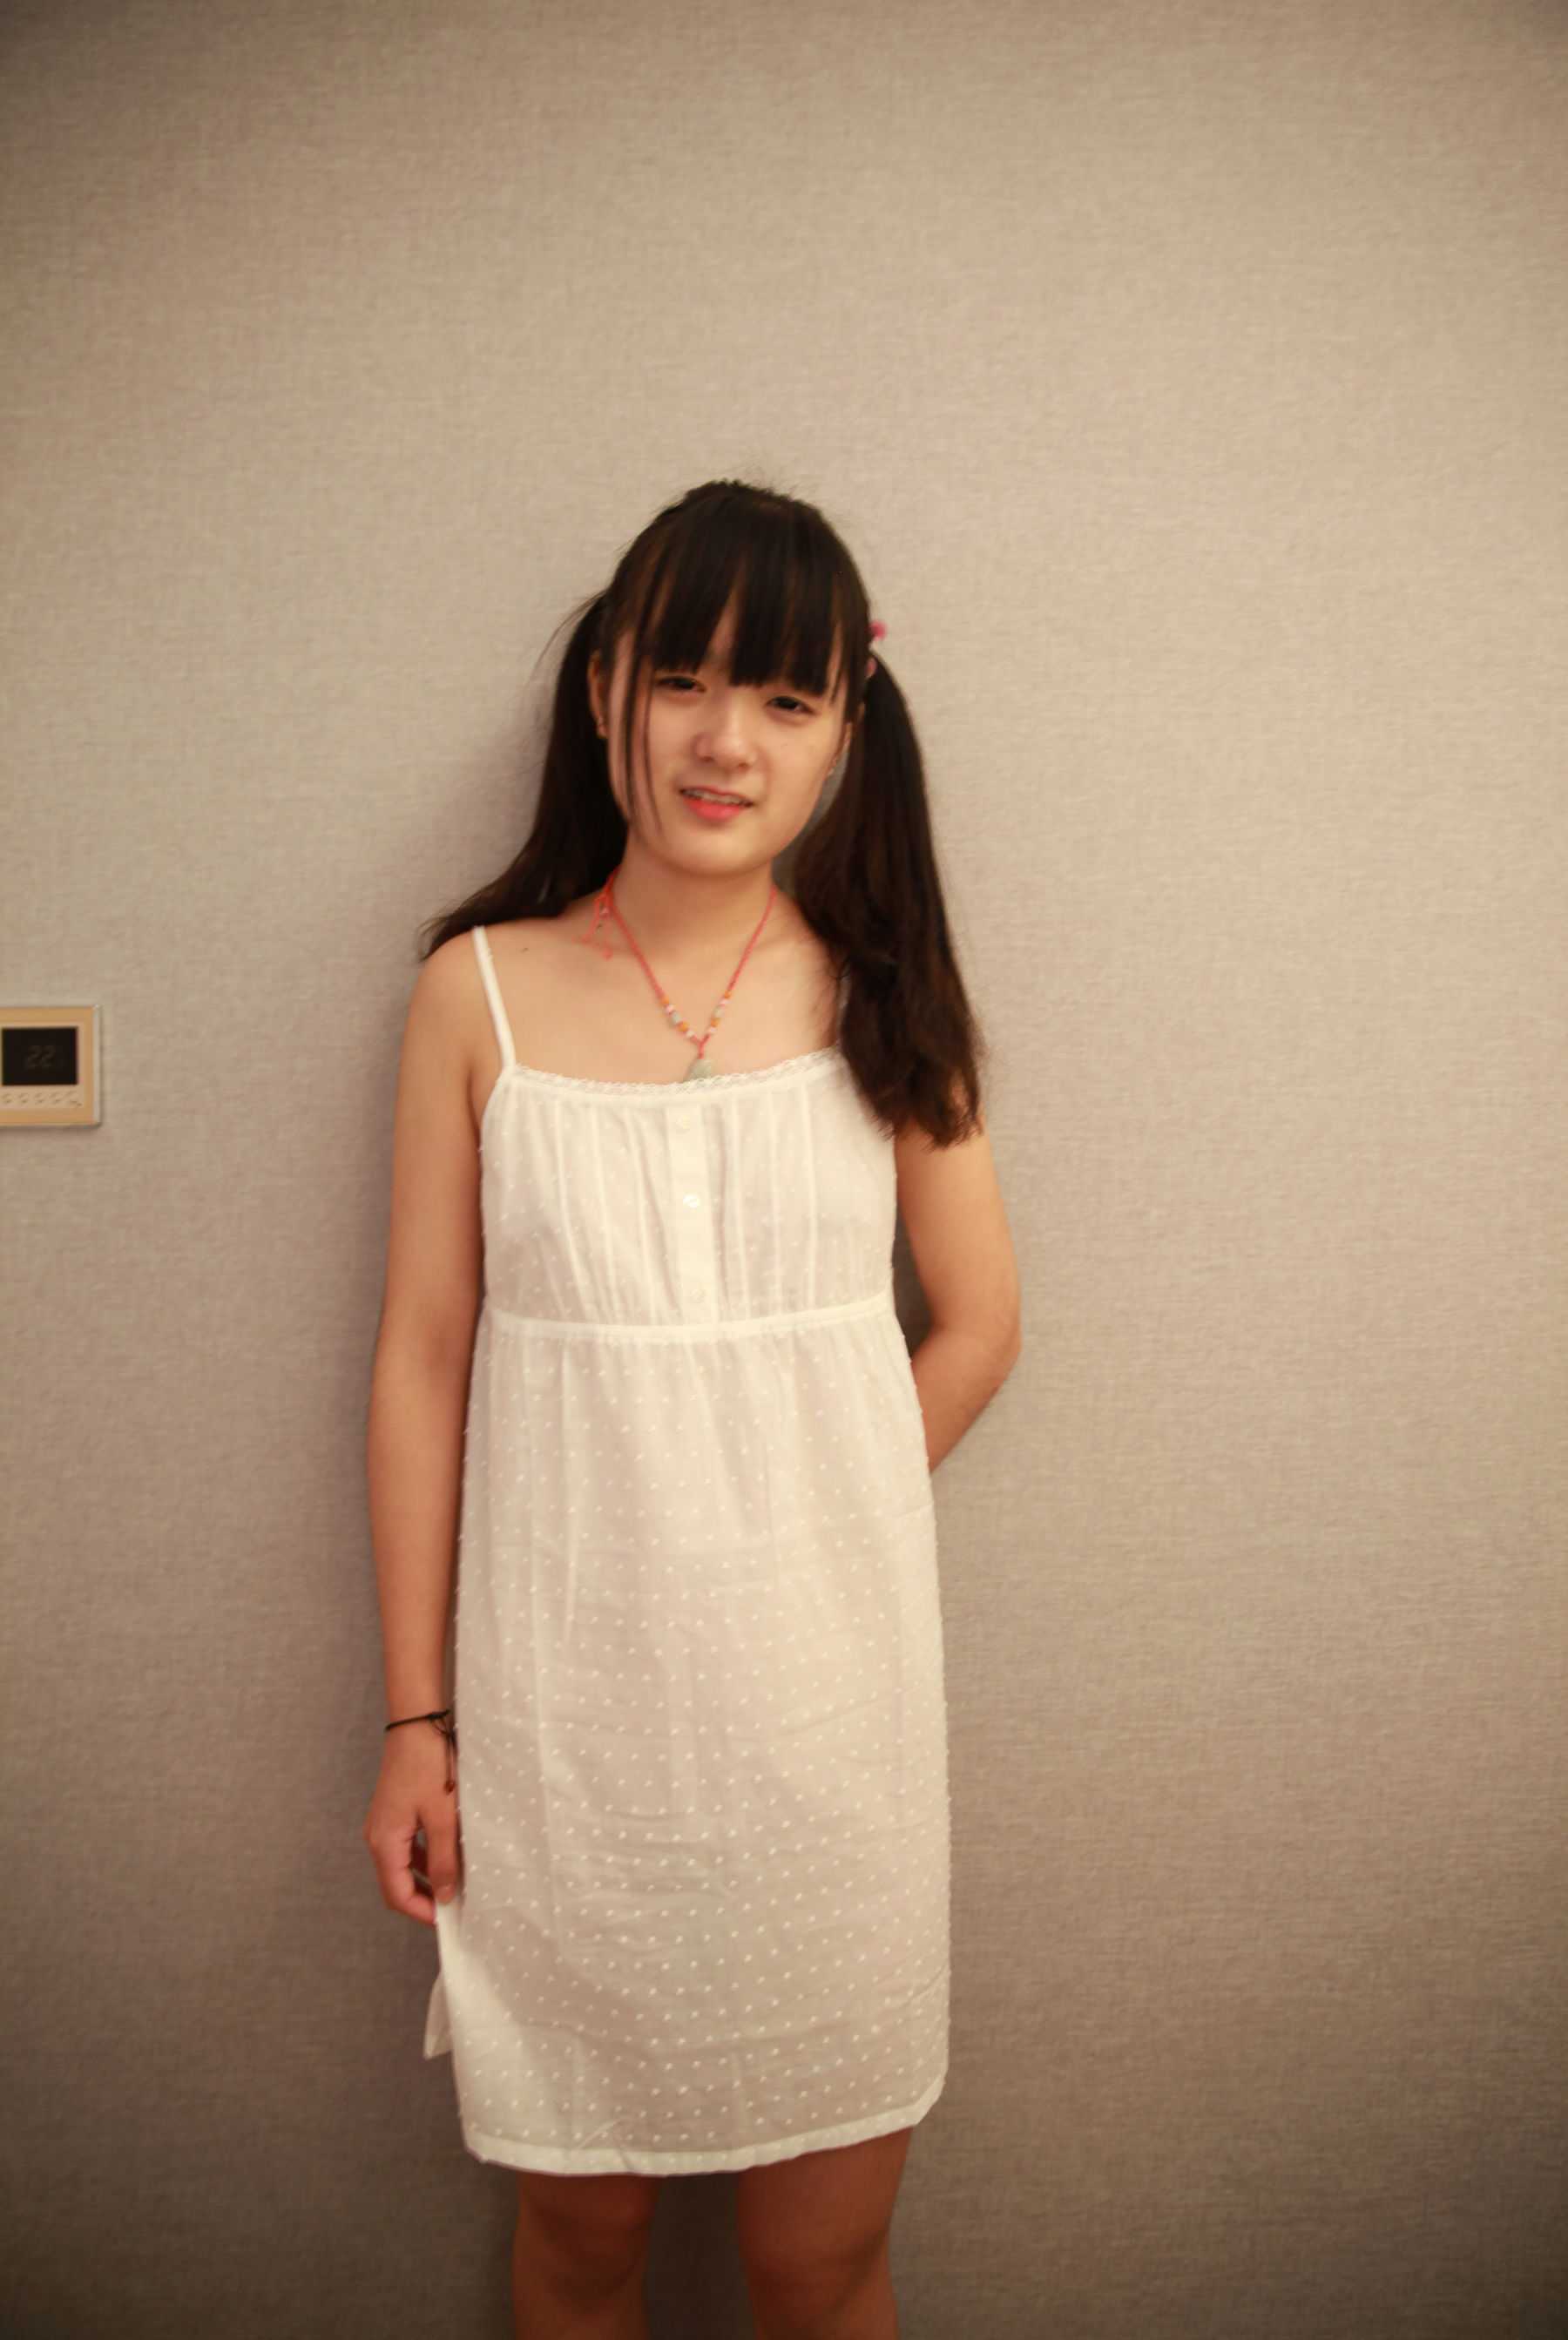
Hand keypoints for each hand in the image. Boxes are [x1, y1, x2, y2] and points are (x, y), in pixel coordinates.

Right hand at [364, 1724, 461, 1928]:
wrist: (417, 1724)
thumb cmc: (430, 1766)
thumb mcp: (444, 1817)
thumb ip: (444, 1860)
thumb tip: (446, 1897)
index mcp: (384, 1842)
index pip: (397, 1895)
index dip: (422, 1912)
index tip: (450, 1921)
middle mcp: (377, 1837)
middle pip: (396, 1884)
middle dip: (424, 1899)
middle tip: (456, 1906)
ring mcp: (383, 1825)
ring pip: (402, 1866)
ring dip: (427, 1878)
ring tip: (457, 1883)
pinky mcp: (393, 1813)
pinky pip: (406, 1847)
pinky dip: (425, 1858)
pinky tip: (448, 1856)